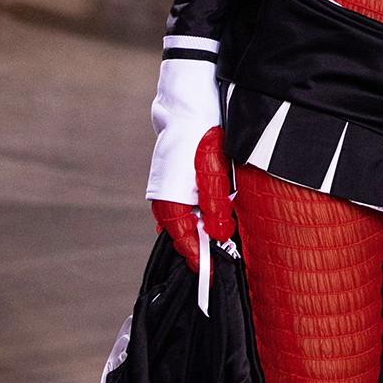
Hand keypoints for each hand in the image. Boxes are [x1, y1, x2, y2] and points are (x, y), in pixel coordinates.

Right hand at [151, 126, 234, 270]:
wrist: (190, 108)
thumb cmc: (202, 138)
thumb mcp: (215, 175)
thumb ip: (215, 208)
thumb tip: (217, 235)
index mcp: (171, 201)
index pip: (184, 240)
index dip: (198, 259)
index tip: (211, 274)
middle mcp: (164, 197)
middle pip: (181, 232)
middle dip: (197, 247)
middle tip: (216, 261)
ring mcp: (167, 187)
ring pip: (183, 219)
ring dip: (198, 230)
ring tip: (216, 241)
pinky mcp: (174, 178)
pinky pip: (182, 206)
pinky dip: (195, 215)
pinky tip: (208, 216)